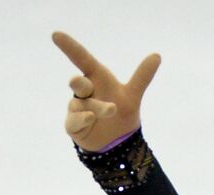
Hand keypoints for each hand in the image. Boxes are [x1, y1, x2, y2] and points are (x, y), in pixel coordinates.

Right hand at [51, 31, 160, 151]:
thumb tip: (157, 55)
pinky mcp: (73, 124)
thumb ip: (142, 76)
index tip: (56, 34)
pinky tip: (90, 119)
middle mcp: (84, 92)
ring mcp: (76, 107)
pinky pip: (74, 120)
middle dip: (80, 83)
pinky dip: (82, 119)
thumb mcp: (132, 95)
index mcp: (96, 79)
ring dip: (95, 107)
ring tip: (111, 110)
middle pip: (78, 83)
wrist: (116, 141)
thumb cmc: (120, 111)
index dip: (70, 47)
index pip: (82, 60)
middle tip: (85, 85)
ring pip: (80, 105)